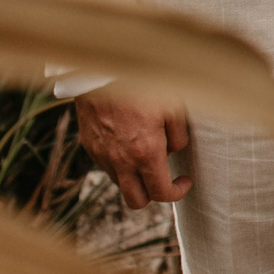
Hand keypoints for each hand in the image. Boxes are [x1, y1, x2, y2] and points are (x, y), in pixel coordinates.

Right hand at [74, 91, 192, 209]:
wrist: (103, 72)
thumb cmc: (143, 86)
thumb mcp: (174, 107)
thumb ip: (178, 136)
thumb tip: (173, 150)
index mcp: (146, 154)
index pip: (161, 193)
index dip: (177, 192)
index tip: (184, 181)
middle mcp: (121, 162)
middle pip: (136, 202)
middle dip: (153, 195)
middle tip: (165, 177)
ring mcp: (102, 156)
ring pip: (120, 184)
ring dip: (135, 178)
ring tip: (147, 153)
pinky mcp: (89, 146)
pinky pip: (107, 165)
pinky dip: (120, 163)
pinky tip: (128, 142)